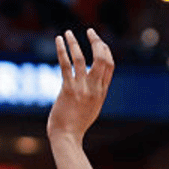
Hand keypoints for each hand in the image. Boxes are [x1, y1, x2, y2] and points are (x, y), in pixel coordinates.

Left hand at [47, 28, 113, 143]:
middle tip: (90, 31)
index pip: (110, 65)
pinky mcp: (68, 89)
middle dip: (97, 42)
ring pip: (82, 58)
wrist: (67, 137)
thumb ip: (94, 94)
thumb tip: (92, 82)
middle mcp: (94, 88)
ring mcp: (82, 88)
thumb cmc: (76, 125)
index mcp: (101, 92)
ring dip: (75, 43)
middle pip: (102, 58)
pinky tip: (59, 40)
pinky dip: (62, 50)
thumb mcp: (92, 108)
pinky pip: (66, 65)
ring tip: (68, 33)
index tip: (98, 41)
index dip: (105, 50)